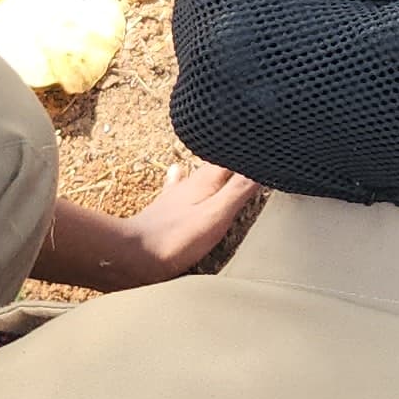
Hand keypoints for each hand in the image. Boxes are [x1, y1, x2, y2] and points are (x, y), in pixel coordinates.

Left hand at [91, 162, 257, 286]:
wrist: (132, 256)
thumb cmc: (176, 238)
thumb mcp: (216, 214)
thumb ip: (239, 189)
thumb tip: (263, 164)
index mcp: (206, 180)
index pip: (233, 156)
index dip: (249, 150)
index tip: (265, 142)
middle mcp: (190, 182)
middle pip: (219, 163)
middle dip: (235, 157)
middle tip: (251, 149)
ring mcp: (177, 195)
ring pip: (200, 173)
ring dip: (214, 166)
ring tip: (224, 156)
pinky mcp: (166, 210)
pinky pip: (181, 186)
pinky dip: (187, 178)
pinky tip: (180, 173)